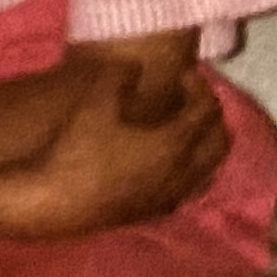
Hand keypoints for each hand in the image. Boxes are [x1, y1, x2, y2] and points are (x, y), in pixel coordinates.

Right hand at [33, 59, 230, 233]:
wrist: (58, 205)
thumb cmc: (77, 154)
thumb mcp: (92, 107)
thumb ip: (116, 79)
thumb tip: (132, 65)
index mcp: (174, 143)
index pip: (206, 111)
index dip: (200, 88)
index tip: (185, 74)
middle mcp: (184, 171)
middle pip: (218, 141)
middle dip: (211, 117)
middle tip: (191, 100)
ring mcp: (172, 195)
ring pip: (209, 169)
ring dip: (204, 145)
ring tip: (184, 131)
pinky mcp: (157, 210)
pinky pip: (191, 187)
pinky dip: (191, 169)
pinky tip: (168, 163)